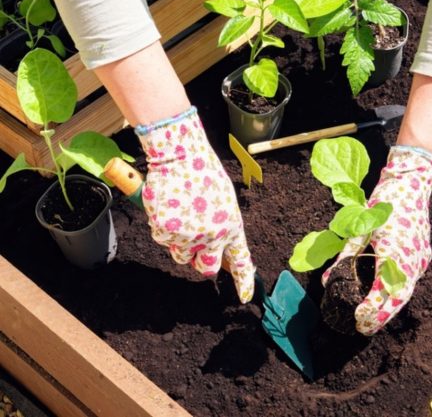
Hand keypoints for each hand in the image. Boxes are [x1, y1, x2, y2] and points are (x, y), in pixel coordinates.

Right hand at [136, 107, 255, 302]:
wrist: (180, 157)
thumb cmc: (203, 175)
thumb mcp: (224, 202)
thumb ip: (224, 227)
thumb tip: (220, 250)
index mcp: (232, 226)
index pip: (241, 261)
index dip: (243, 282)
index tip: (244, 297)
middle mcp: (213, 236)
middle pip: (207, 268)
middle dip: (202, 262)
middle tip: (197, 245)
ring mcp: (188, 236)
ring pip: (182, 256)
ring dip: (181, 244)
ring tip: (182, 216)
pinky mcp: (166, 232)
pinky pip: (164, 241)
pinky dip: (164, 229)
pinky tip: (169, 209)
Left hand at [322, 146, 431, 334]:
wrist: (412, 183)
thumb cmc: (383, 203)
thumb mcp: (359, 228)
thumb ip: (345, 256)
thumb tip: (327, 282)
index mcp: (394, 253)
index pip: (383, 290)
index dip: (372, 308)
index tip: (358, 318)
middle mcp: (411, 259)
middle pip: (398, 298)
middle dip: (381, 316)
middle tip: (363, 329)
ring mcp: (421, 258)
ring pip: (407, 291)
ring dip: (391, 307)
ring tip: (373, 319)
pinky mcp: (424, 254)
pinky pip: (412, 280)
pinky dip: (399, 292)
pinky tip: (387, 297)